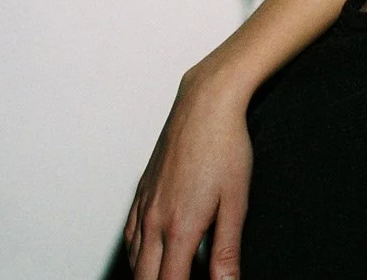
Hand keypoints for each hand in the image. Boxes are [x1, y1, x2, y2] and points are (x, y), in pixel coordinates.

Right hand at [124, 65, 252, 279]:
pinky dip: (138, 253)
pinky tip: (150, 254)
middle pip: (144, 278)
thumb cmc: (225, 146)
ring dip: (148, 274)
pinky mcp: (142, 191)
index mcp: (179, 227)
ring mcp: (144, 204)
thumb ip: (227, 250)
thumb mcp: (236, 203)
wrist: (206, 104)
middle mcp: (154, 220)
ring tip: (170, 274)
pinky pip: (130, 234)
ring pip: (134, 258)